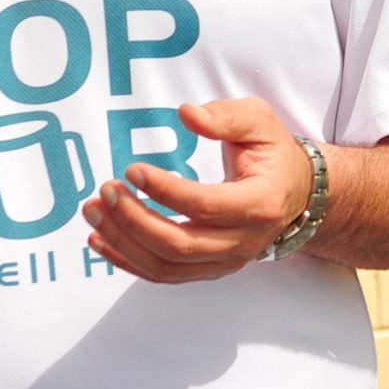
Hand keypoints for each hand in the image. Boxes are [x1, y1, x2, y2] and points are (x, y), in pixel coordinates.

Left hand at [81, 96, 310, 282]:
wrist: (294, 193)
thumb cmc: (273, 153)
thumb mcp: (260, 121)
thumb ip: (225, 116)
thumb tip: (187, 114)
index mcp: (260, 203)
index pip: (205, 205)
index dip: (164, 190)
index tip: (132, 169)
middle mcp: (244, 242)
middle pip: (179, 245)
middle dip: (134, 219)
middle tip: (106, 190)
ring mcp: (225, 262)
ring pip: (165, 266)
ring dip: (123, 242)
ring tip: (93, 211)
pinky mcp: (208, 269)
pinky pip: (162, 275)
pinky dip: (127, 261)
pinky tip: (100, 239)